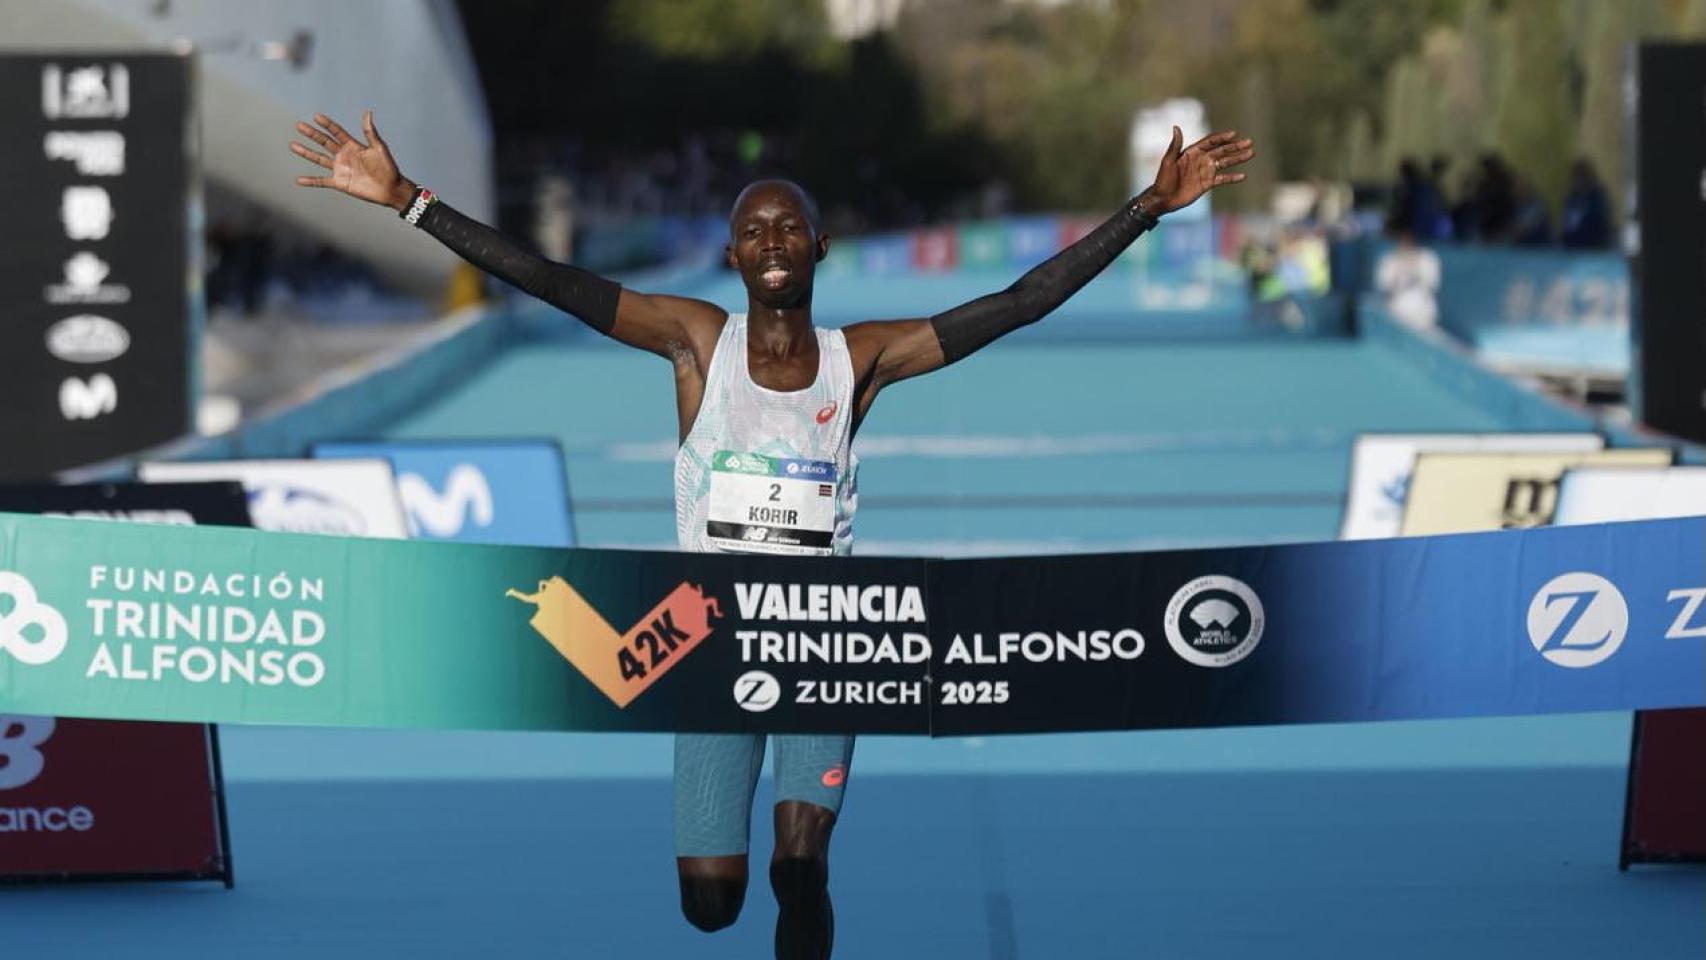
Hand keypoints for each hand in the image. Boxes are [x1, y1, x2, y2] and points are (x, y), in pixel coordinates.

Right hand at [290, 110, 415, 211]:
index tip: (316, 116)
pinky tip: (298, 180)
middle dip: (312, 134)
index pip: (337, 132)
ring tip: (293, 145)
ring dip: (306, 152)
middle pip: (324, 142)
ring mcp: (340, 169)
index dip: (327, 124)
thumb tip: (368, 112)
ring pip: (319, 158)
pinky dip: (310, 181)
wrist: (391, 189)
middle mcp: (344, 155)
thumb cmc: (388, 168)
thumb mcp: (379, 148)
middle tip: (299, 125)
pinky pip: (322, 181)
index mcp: (353, 146)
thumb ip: (370, 132)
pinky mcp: (340, 182)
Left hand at [1144, 127, 1254, 215]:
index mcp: (1192, 152)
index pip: (1210, 142)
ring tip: (1251, 153)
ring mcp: (1205, 171)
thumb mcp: (1168, 161)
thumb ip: (1175, 145)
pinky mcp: (1207, 183)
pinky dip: (1232, 177)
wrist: (1163, 199)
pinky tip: (1243, 176)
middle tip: (1249, 142)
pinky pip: (1222, 179)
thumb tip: (1176, 127)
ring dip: (1238, 158)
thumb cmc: (1163, 179)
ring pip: (1225, 162)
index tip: (1234, 134)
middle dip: (1235, 146)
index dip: (1222, 137)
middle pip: (1221, 150)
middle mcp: (1201, 159)